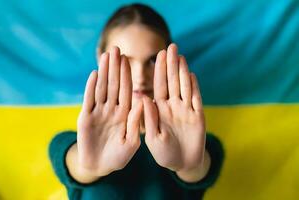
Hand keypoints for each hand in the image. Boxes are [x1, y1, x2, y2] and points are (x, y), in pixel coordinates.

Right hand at [77, 47, 142, 176]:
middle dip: (116, 68)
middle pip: (114, 85)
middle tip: (117, 49)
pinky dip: (91, 88)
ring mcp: (98, 112)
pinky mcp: (85, 117)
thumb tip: (143, 101)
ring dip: (104, 72)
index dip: (127, 75)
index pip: (127, 90)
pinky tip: (94, 74)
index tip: (130, 59)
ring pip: (102, 89)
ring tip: (106, 56)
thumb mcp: (131, 142)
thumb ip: (136, 122)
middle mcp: (112, 109)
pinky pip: (89, 100)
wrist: (99, 166)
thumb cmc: (118, 157)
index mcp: (125, 114)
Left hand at [143, 44, 205, 175]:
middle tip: (170, 46)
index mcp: (159, 110)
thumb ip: (149, 118)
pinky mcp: (198, 116)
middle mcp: (172, 106)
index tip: (157, 55)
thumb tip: (142, 98)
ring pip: (184, 87)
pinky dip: (194, 87)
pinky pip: (196, 99)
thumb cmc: (164, 153)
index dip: (159, 70)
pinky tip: (191, 74)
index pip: (159, 86)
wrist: (182, 163)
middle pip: (172, 82)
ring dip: (182, 71)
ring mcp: (186, 110)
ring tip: (180, 55)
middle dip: (170, 65)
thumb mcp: (153, 137)